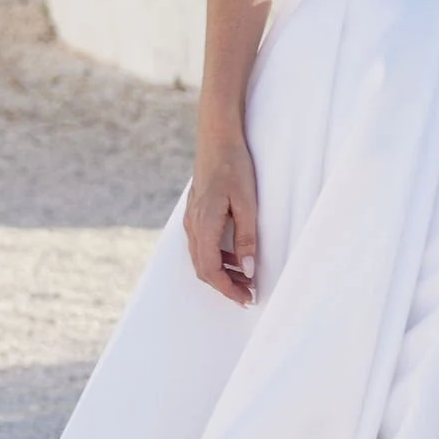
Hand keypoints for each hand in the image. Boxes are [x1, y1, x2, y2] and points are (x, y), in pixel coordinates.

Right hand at [185, 123, 259, 303]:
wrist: (217, 140)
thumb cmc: (234, 167)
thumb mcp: (247, 203)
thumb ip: (246, 238)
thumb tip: (247, 270)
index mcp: (204, 225)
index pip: (211, 270)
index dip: (228, 289)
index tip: (246, 299)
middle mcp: (192, 226)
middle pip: (203, 269)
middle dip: (225, 286)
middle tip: (248, 296)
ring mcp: (191, 220)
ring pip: (202, 259)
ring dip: (222, 274)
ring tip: (245, 280)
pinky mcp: (195, 214)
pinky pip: (202, 245)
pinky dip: (218, 258)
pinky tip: (236, 257)